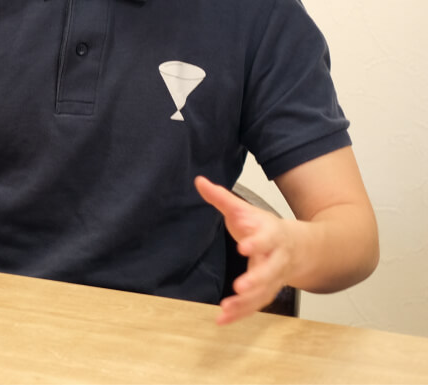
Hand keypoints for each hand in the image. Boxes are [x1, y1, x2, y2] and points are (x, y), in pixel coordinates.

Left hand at [195, 175, 296, 324]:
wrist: (300, 247)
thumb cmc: (267, 227)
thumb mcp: (246, 210)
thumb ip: (222, 198)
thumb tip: (199, 180)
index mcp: (273, 236)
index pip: (266, 239)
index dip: (256, 243)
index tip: (243, 247)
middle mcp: (277, 259)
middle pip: (270, 271)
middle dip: (257, 279)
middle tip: (241, 286)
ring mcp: (275, 278)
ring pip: (264, 293)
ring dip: (247, 303)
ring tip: (226, 309)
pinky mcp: (268, 292)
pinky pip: (256, 306)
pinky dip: (241, 314)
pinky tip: (222, 319)